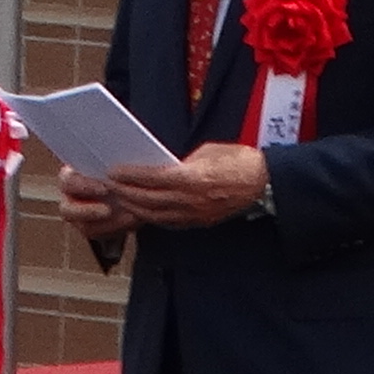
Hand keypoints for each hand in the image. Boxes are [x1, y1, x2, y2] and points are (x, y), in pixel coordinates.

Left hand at [96, 141, 271, 232]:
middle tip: (109, 185)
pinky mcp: (199, 222)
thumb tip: (164, 165)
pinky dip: (150, 216)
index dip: (131, 175)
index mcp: (193, 178)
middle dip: (126, 192)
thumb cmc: (238, 161)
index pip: (153, 178)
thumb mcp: (208, 151)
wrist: (264, 183)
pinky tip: (141, 209)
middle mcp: (191, 199)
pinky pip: (168, 221)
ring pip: (155, 214)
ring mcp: (194, 214)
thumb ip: (183, 161)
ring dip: (134, 207)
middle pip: (149, 199)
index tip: (114, 171)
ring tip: (120, 198)